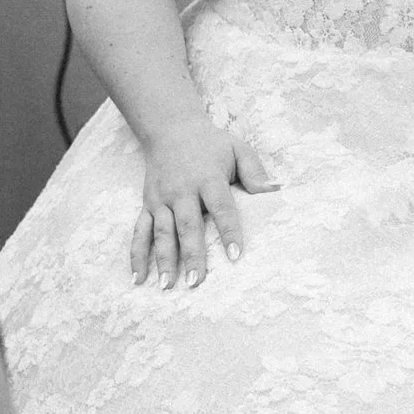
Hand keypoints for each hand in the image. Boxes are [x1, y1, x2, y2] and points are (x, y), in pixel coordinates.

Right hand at [132, 115, 277, 287]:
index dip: (228, 231)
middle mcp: (182, 190)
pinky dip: (136, 255)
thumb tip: (276, 190)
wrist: (170, 127)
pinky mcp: (147, 204)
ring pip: (161, 233)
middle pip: (188, 226)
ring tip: (167, 286)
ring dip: (163, 260)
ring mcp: (161, 199)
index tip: (235, 255)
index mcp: (207, 178)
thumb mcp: (237, 149)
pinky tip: (138, 278)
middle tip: (197, 282)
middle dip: (192, 255)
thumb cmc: (210, 143)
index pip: (221, 207)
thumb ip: (255, 171)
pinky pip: (139, 232)